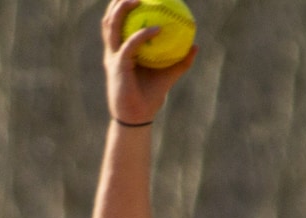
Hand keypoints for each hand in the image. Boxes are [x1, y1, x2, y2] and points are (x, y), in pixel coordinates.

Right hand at [103, 0, 197, 125]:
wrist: (138, 118)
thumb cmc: (150, 98)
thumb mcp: (168, 76)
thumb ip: (180, 61)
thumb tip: (196, 45)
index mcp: (121, 50)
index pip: (118, 23)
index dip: (123, 7)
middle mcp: (113, 51)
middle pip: (109, 19)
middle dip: (117, 1)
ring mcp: (113, 58)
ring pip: (112, 26)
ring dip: (122, 10)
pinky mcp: (117, 67)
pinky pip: (131, 45)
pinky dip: (143, 35)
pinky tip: (158, 28)